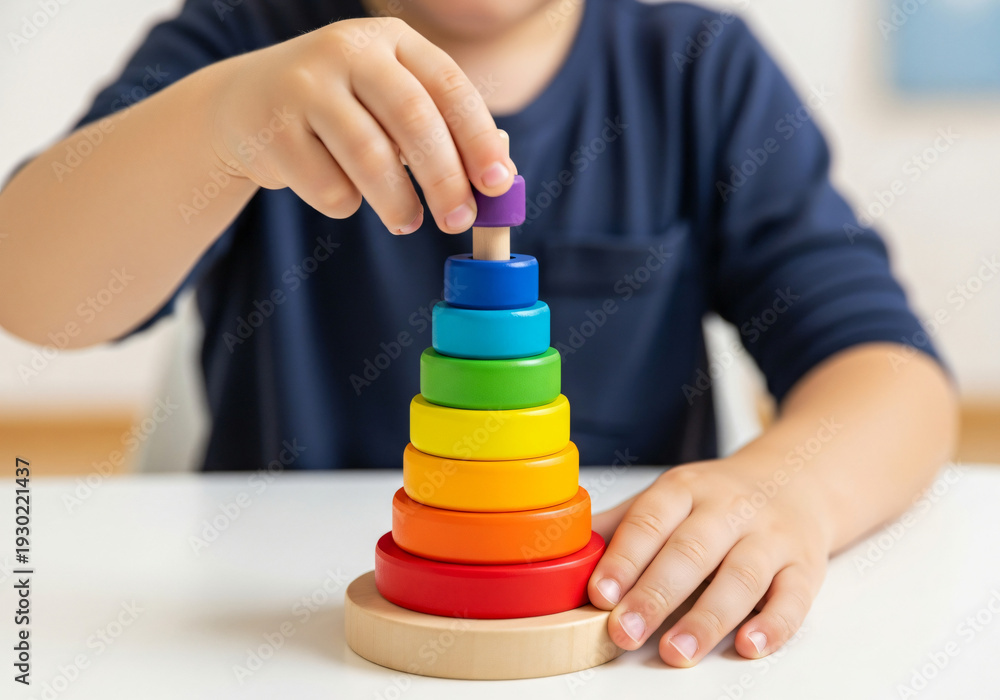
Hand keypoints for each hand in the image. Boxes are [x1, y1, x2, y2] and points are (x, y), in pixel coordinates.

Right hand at [208, 17, 514, 233]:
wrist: (245, 104)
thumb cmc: (342, 111)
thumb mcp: (387, 100)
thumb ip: (437, 129)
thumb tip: (495, 183)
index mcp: (391, 40)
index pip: (449, 86)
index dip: (479, 138)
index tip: (500, 184)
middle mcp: (348, 51)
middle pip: (414, 119)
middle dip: (445, 178)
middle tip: (460, 220)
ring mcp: (305, 85)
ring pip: (370, 158)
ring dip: (398, 203)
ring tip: (408, 224)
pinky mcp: (273, 129)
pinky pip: (328, 186)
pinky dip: (345, 204)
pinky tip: (342, 194)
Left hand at [588, 458, 831, 665]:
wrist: (796, 479)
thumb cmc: (717, 499)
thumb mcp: (669, 496)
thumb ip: (623, 524)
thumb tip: (566, 551)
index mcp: (686, 488)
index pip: (650, 520)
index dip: (624, 558)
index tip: (600, 593)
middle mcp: (729, 508)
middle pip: (691, 551)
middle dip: (655, 594)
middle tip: (625, 632)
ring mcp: (771, 537)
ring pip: (741, 577)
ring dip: (707, 618)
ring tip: (675, 652)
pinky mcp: (805, 567)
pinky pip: (794, 597)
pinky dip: (772, 625)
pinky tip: (747, 646)